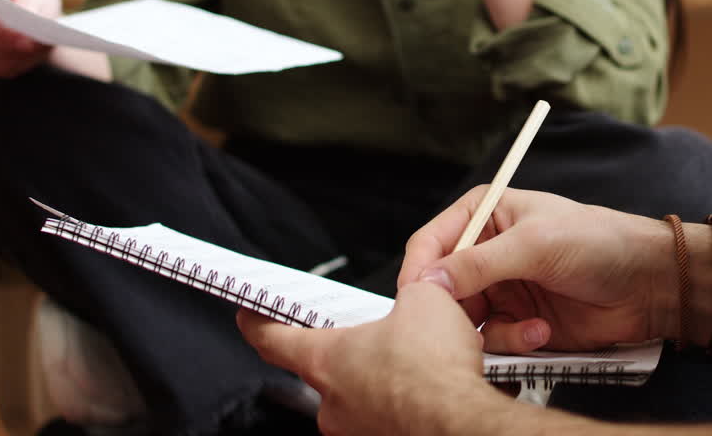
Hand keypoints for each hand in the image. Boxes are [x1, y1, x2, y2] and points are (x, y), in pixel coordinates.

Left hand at [239, 281, 500, 435]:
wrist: (462, 421)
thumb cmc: (435, 371)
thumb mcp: (424, 300)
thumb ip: (410, 293)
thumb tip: (421, 290)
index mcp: (326, 360)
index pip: (271, 339)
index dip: (257, 322)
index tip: (249, 314)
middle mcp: (332, 402)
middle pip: (322, 370)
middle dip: (348, 351)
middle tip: (376, 336)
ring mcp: (356, 430)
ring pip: (356, 397)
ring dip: (378, 380)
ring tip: (415, 364)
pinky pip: (383, 418)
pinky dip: (400, 403)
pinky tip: (427, 390)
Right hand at [398, 186, 676, 354]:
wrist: (647, 284)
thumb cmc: (598, 243)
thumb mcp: (534, 245)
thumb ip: (478, 263)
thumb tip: (427, 282)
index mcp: (485, 214)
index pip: (431, 243)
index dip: (418, 273)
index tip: (414, 302)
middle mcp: (486, 251)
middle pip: (440, 289)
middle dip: (452, 312)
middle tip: (467, 329)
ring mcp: (501, 288)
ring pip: (464, 321)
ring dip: (491, 331)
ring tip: (528, 328)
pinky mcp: (518, 321)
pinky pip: (493, 340)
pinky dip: (513, 342)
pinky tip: (542, 333)